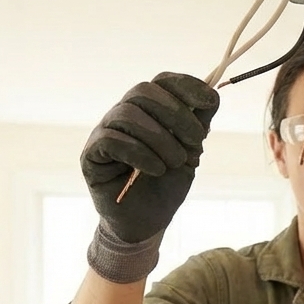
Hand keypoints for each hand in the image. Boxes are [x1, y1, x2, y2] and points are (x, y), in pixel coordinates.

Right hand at [81, 73, 218, 243]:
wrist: (147, 221)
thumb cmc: (166, 184)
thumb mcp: (191, 152)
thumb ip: (198, 124)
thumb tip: (212, 94)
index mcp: (149, 109)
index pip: (162, 81)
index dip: (187, 86)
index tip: (211, 103)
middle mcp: (124, 114)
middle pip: (143, 91)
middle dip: (177, 114)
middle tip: (197, 142)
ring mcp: (105, 131)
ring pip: (128, 114)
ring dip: (161, 138)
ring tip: (176, 162)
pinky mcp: (91, 154)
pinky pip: (111, 140)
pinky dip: (140, 153)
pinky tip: (156, 170)